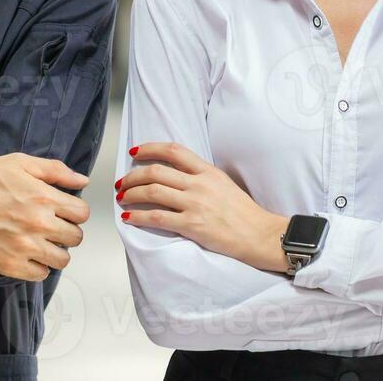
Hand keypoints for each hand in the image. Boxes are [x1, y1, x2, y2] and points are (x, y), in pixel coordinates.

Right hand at [0, 153, 90, 280]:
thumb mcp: (19, 162)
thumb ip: (55, 170)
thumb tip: (81, 180)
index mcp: (43, 198)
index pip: (82, 213)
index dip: (75, 210)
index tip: (65, 210)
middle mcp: (38, 224)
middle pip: (76, 237)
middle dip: (68, 230)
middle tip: (54, 225)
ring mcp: (23, 248)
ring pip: (62, 259)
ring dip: (56, 250)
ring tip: (43, 241)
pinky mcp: (8, 266)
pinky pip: (40, 274)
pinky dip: (38, 266)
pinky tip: (29, 253)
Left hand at [116, 143, 287, 273]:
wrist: (259, 234)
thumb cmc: (243, 213)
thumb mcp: (224, 184)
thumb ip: (201, 177)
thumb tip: (176, 176)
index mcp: (208, 171)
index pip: (174, 151)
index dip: (150, 148)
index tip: (135, 152)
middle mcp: (200, 184)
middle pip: (156, 171)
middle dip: (133, 175)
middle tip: (123, 182)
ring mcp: (195, 204)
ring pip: (153, 191)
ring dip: (131, 194)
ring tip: (123, 198)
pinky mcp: (192, 225)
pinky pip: (157, 217)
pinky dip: (138, 216)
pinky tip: (129, 217)